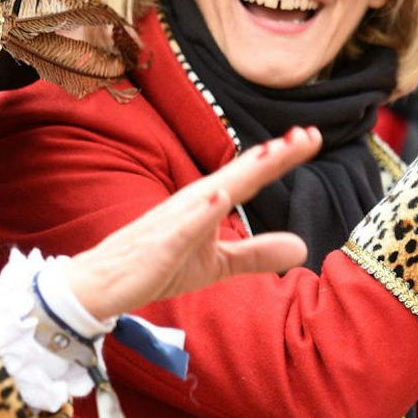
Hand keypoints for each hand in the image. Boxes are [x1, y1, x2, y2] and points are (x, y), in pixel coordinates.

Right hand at [59, 128, 318, 321]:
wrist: (104, 283)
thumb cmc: (158, 266)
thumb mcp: (217, 263)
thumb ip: (257, 254)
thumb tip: (303, 247)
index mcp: (208, 203)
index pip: (251, 177)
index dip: (282, 158)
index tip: (312, 137)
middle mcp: (193, 203)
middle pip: (240, 175)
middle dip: (273, 155)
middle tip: (308, 135)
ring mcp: (175, 221)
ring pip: (214, 192)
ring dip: (242, 173)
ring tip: (272, 154)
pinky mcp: (160, 245)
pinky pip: (182, 227)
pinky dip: (201, 212)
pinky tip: (218, 197)